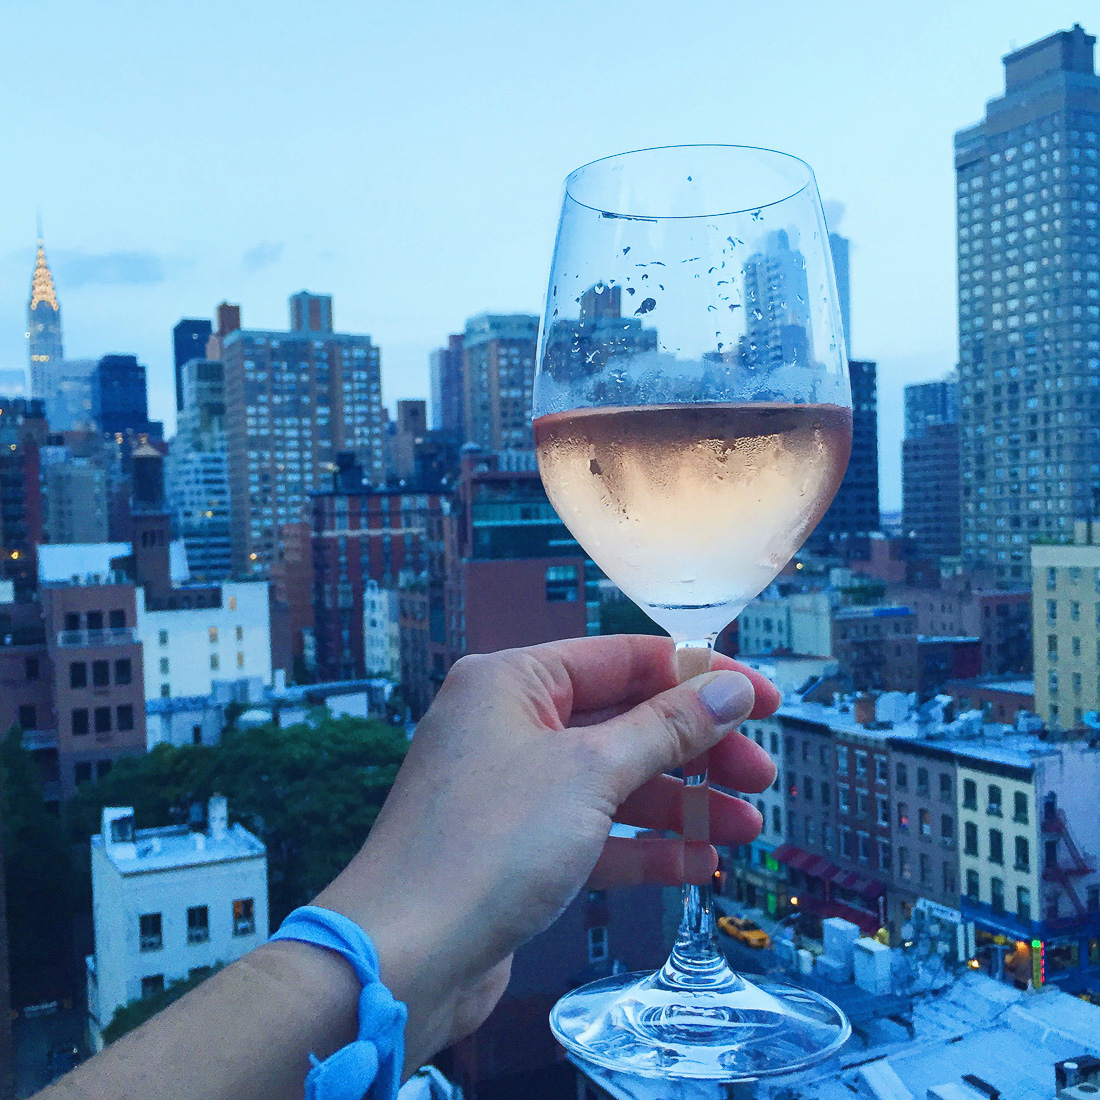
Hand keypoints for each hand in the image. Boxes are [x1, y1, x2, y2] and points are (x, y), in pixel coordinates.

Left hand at [315, 634, 779, 1075]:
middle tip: (760, 775)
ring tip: (745, 828)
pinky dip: (644, 846)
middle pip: (624, 722)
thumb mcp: (590, 773)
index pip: (622, 659)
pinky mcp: (518, 848)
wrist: (406, 957)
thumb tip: (727, 689)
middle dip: (696, 750)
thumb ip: (666, 728)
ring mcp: (512, 788)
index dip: (699, 677)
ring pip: (614, 781)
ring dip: (681, 804)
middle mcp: (509, 725)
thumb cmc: (486, 846)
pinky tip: (698, 867)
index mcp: (513, 682)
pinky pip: (594, 833)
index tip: (762, 699)